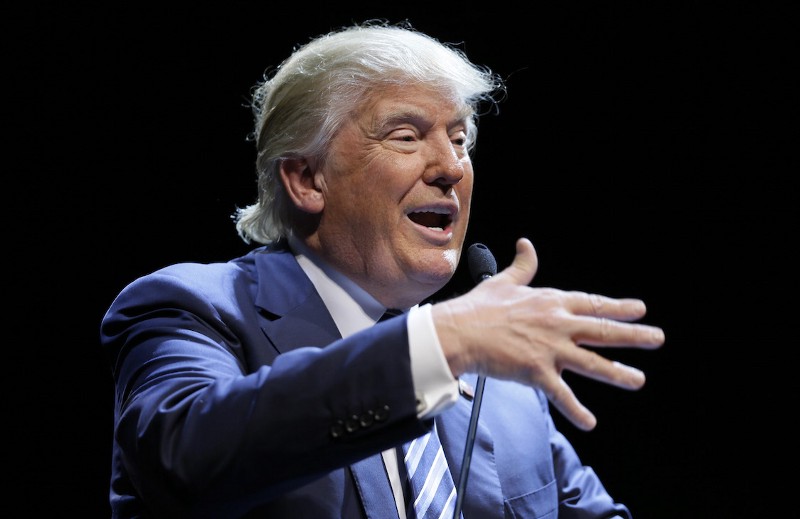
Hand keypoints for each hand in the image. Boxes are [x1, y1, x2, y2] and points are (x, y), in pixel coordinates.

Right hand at [433, 237, 664, 430]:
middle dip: (633, 335)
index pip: (593, 303)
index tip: (639, 309)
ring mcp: (550, 349)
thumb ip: (523, 266)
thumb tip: (527, 245)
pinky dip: (576, 410)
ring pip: (593, 363)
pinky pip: (562, 394)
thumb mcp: (504, 282)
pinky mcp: (537, 371)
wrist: (458, 331)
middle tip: (656, 338)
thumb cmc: (478, 308)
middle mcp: (557, 324)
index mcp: (551, 302)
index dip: (618, 307)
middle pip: (603, 330)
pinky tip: (590, 422)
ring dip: (618, 373)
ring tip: (638, 380)